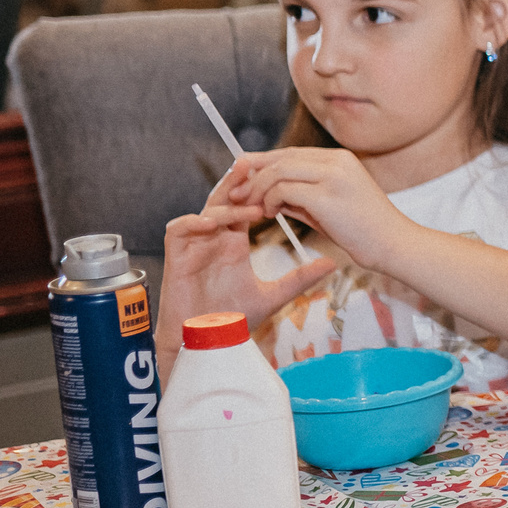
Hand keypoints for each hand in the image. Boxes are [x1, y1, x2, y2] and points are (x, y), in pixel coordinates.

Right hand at [156, 179, 336, 369]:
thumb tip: (332, 263)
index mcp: (233, 242)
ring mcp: (194, 246)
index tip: (281, 179)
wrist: (207, 341)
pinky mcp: (175, 256)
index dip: (259, 191)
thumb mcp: (274, 295)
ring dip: (226, 205)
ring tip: (250, 203)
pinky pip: (179, 229)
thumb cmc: (232, 318)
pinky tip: (212, 222)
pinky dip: (194, 222)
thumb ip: (300, 278)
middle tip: (256, 165)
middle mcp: (214, 239)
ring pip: (206, 212)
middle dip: (239, 183)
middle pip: (225, 201)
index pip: (246, 207)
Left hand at [223, 148, 417, 272]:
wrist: (395, 245)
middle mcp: (337, 161)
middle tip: (235, 193)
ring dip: (258, 189)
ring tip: (252, 207)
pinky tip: (268, 214)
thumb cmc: (365, 230)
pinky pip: (284, 190)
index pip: (291, 153)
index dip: (263, 163)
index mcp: (340, 159)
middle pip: (281, 158)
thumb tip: (268, 194)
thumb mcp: (331, 206)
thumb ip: (301, 196)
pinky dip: (269, 201)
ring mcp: (333, 176)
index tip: (243, 177)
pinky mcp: (326, 196)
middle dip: (252, 174)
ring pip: (278, 171)